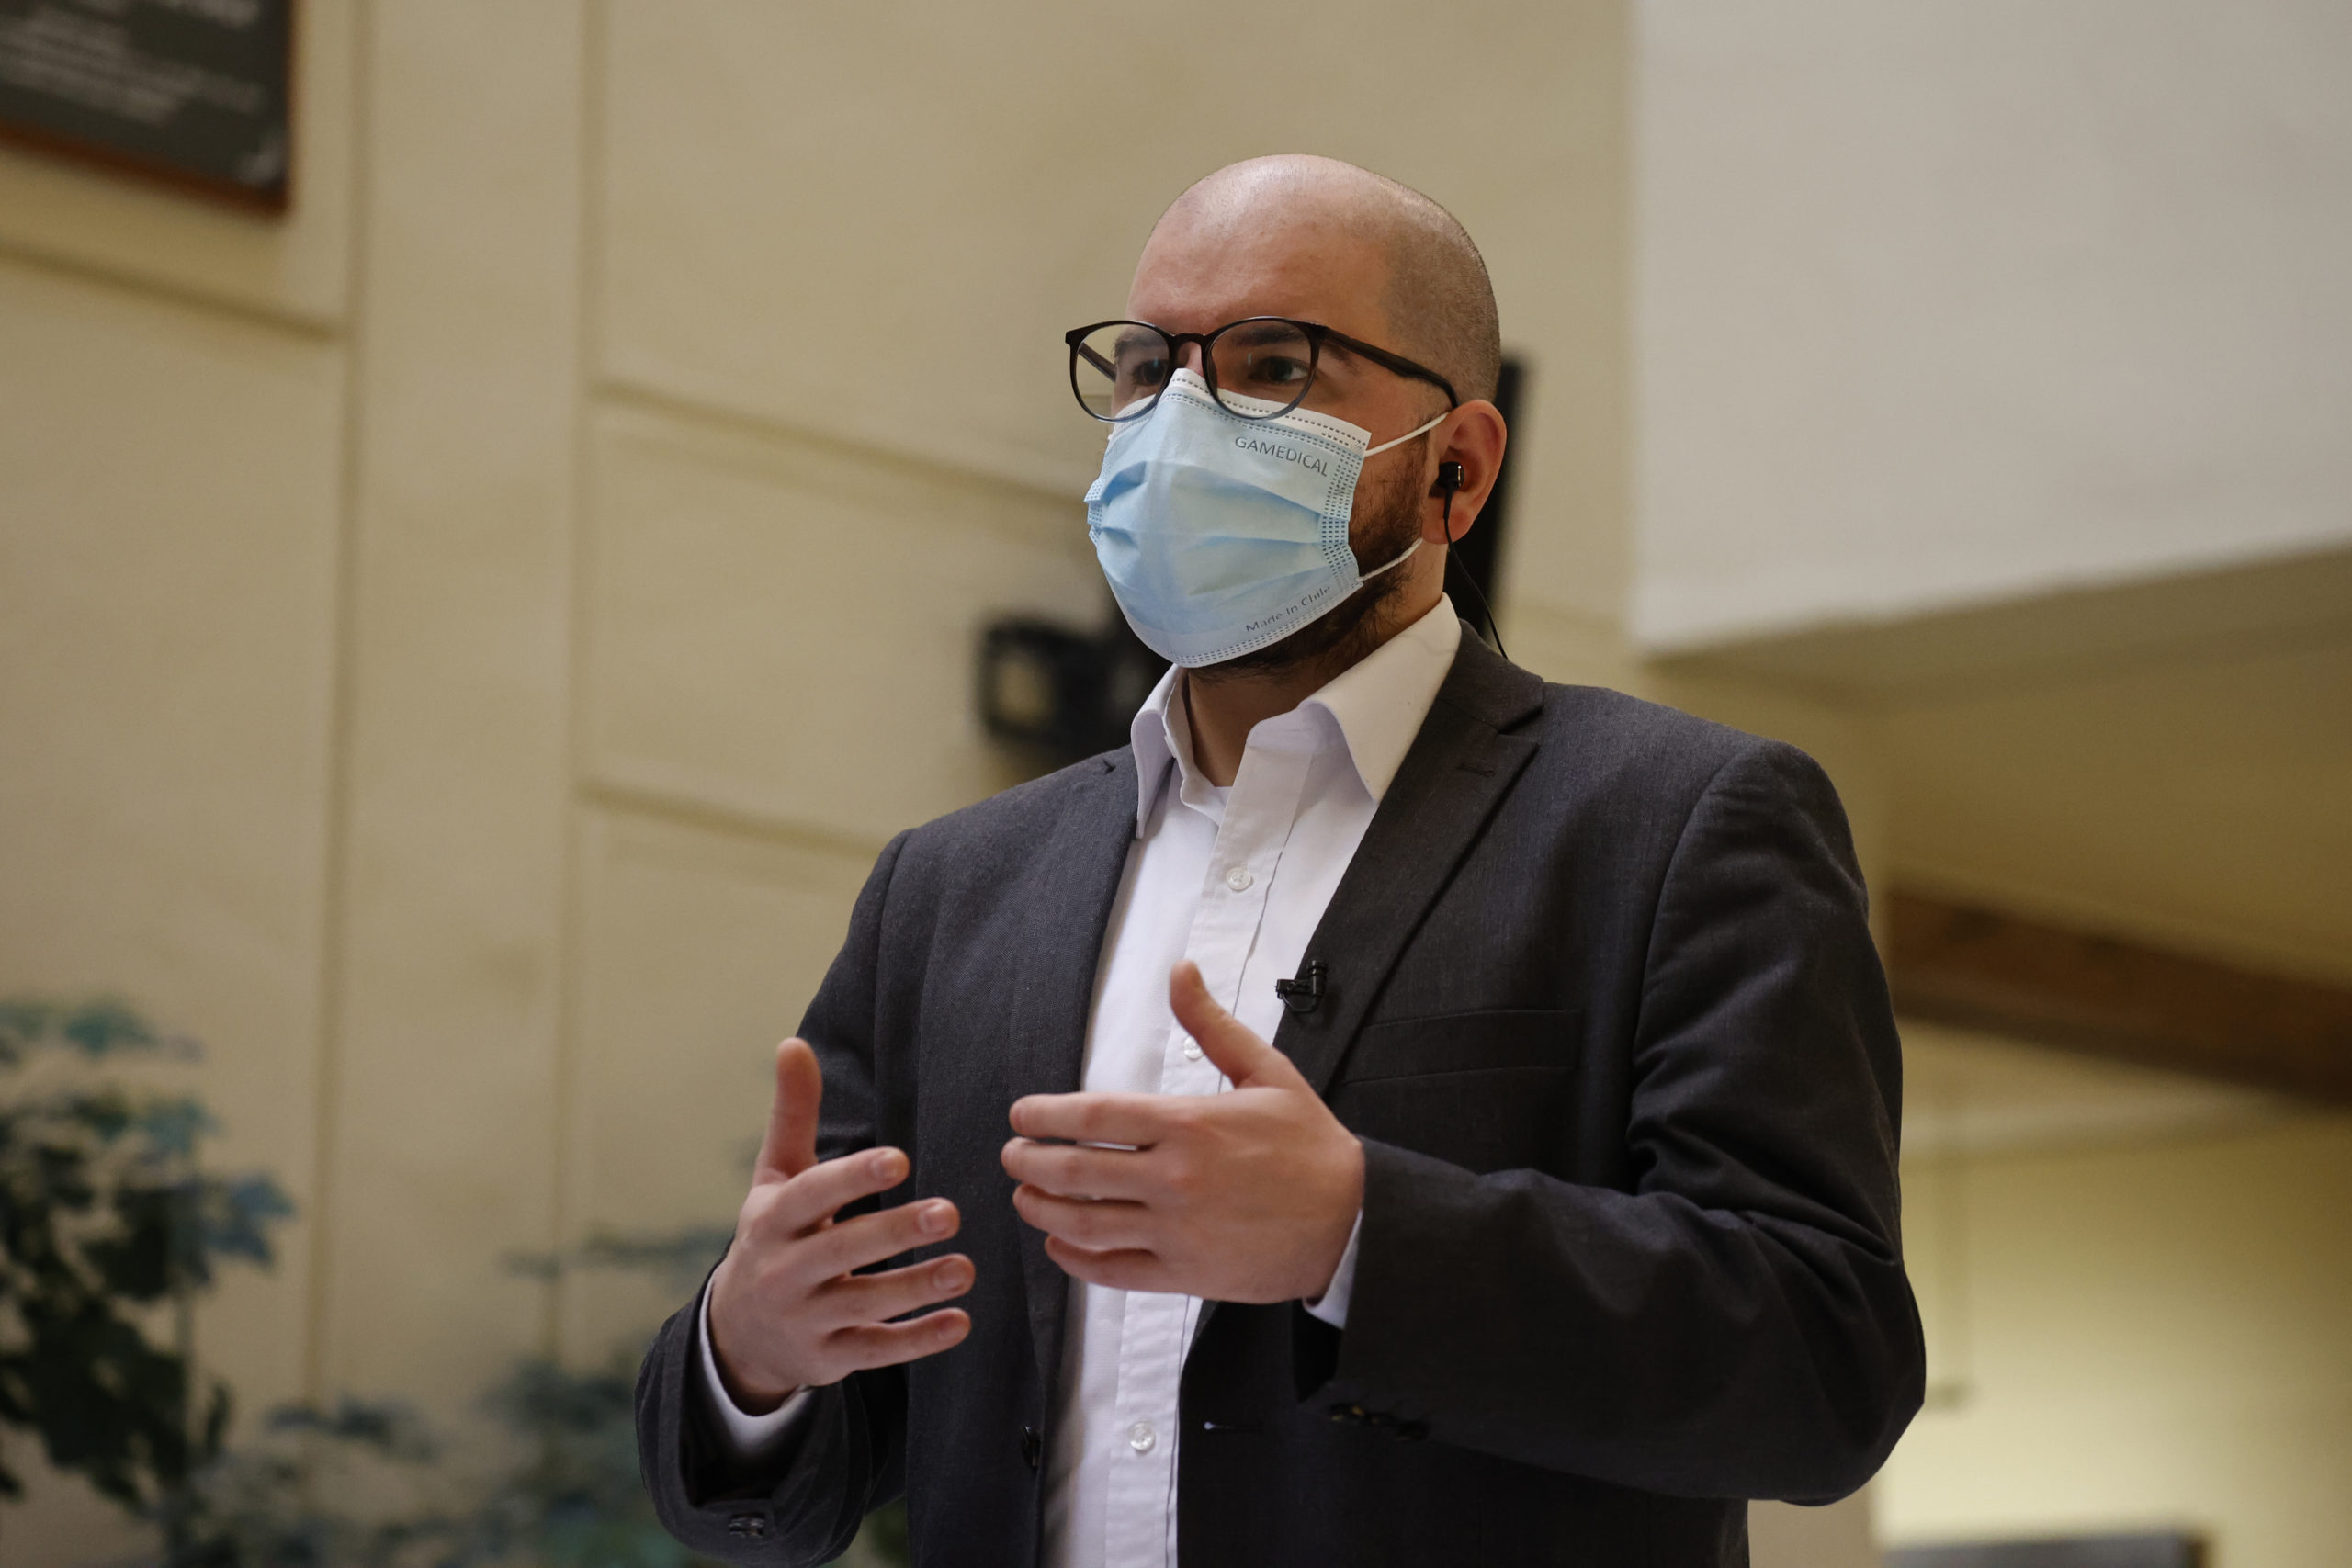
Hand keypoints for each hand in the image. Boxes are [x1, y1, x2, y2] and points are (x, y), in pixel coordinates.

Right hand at [706, 1038, 972, 1411]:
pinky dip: (917, 1341)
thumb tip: (793, 1043)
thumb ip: (793, 1115)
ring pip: (863, 1305)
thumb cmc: (772, 1234)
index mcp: (772, 1220)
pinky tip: (960, 1322)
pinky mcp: (829, 1356)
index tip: (900, 1159)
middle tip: (950, 1214)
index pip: (811, 1196)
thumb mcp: (775, 1177)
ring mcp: (806, 1319)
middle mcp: (784, 1272)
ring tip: (965, 1269)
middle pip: (841, 1252)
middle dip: (894, 1234)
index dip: (853, 1178)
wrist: (738, 1330)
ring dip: (916, 1289)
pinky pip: (875, 1351)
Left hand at [1001, 960, 1364, 1302]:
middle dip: (1029, 1163)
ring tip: (1025, 1197)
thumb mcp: (1267, 1072)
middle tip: (1012, 1156)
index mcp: (1190, 1124)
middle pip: (1076, 1171)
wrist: (1351, 1222)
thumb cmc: (1310, 1146)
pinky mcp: (1184, 1275)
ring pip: (1085, 1223)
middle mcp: (1175, 1179)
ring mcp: (1176, 1232)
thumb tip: (1180, 971)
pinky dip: (1076, 1258)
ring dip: (1041, 1209)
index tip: (1021, 1115)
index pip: (1094, 1116)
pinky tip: (1060, 1243)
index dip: (1045, 1116)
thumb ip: (1212, 1024)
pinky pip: (1112, 1271)